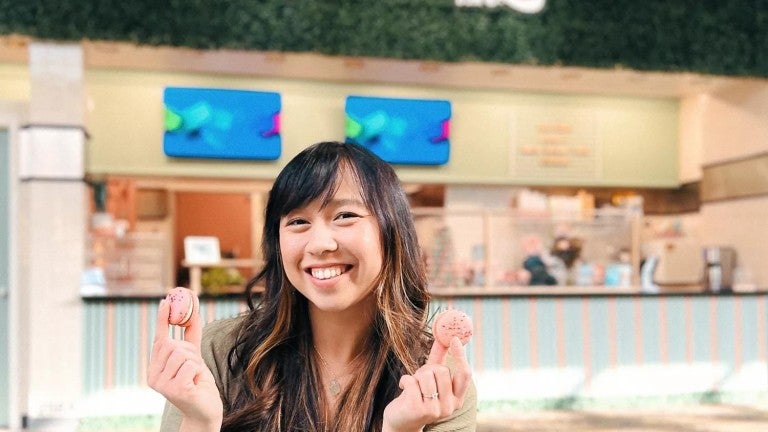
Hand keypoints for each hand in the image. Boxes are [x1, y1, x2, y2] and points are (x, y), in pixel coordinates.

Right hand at [148, 298, 222, 430]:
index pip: (158, 340)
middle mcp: (153, 376)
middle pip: (172, 344)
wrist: (205, 411)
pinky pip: (190, 365)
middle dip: (189, 350)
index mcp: (155, 368)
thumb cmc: (198, 384)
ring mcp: (162, 385)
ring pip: (182, 354)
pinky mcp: (175, 389)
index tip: (166, 300)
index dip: (162, 319)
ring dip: (195, 361)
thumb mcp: (194, 358)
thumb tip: (193, 314)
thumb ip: (191, 339)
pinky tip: (196, 383)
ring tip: (195, 376)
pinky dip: (198, 371)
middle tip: (194, 365)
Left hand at [382, 337, 471, 431]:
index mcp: (457, 398)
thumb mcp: (431, 379)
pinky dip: (404, 380)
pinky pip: (411, 381)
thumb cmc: (418, 396)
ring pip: (426, 375)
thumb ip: (439, 359)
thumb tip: (444, 338)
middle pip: (442, 370)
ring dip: (415, 375)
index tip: (453, 339)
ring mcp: (434, 410)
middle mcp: (449, 407)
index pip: (465, 374)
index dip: (460, 355)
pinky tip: (403, 389)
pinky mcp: (418, 410)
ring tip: (412, 385)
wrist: (401, 422)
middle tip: (420, 377)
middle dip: (427, 368)